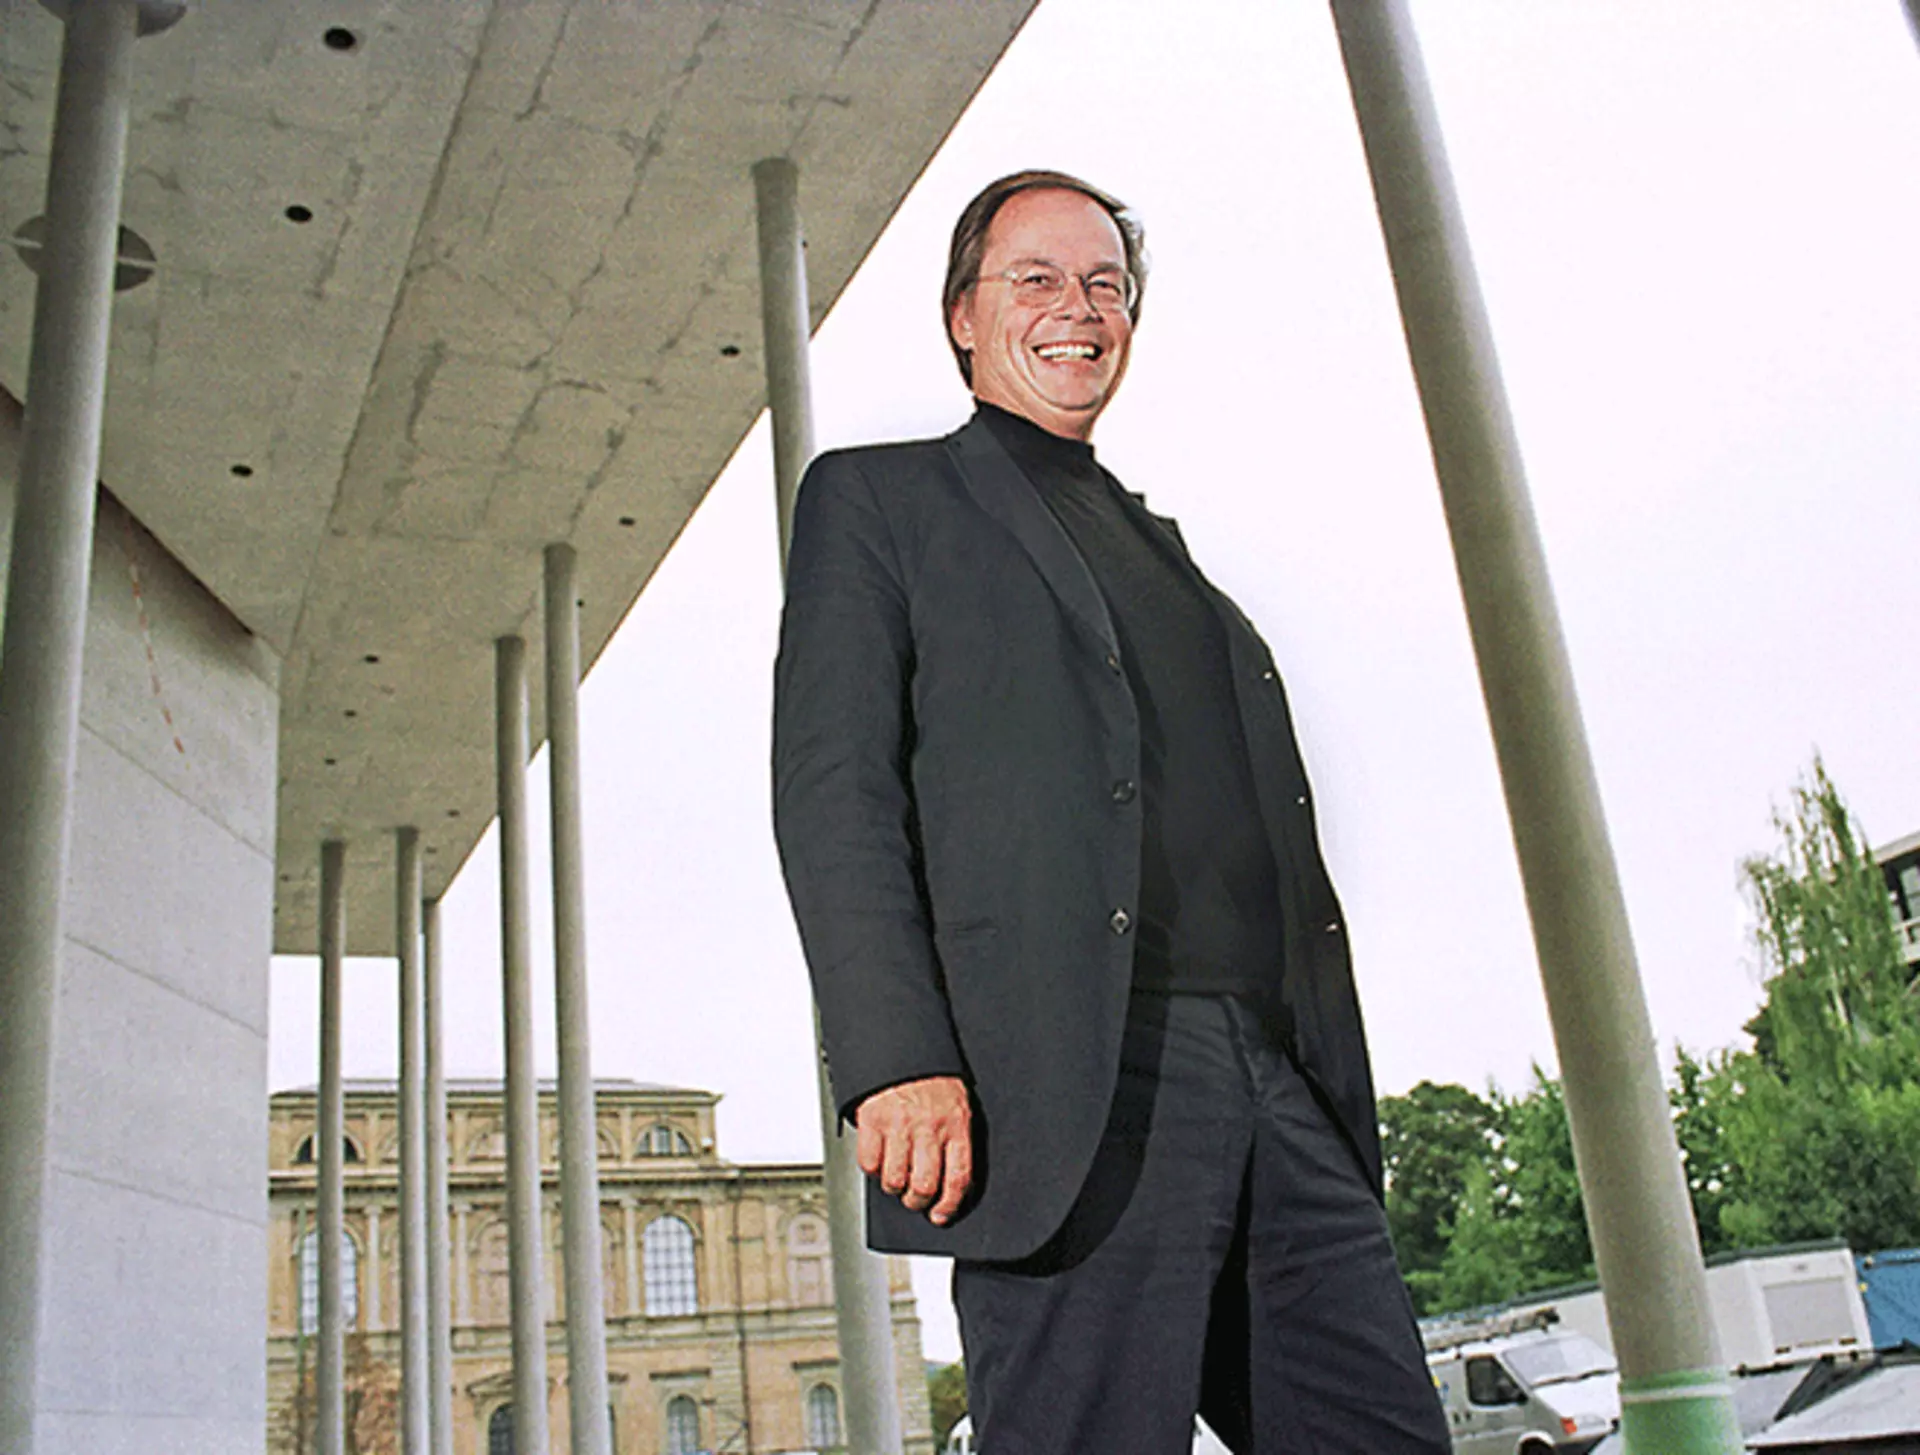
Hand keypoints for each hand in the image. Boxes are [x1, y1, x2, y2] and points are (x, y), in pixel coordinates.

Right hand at [855, 1075, 972, 1225]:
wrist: (902, 1045)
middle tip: (914, 1200)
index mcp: (955, 1124)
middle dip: (917, 1202)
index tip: (940, 1215)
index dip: (950, 1205)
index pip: (958, 1177)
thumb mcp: (956, 1105)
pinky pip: (869, 1162)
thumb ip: (954, 1140)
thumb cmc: (932, 1079)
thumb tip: (949, 1183)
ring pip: (894, 1180)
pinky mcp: (872, 1120)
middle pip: (923, 1185)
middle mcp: (928, 1126)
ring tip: (896, 1178)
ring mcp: (899, 1124)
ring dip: (894, 1187)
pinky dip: (872, 1169)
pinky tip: (879, 1159)